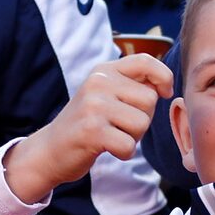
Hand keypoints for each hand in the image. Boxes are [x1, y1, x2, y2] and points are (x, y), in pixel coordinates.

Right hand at [5, 54, 171, 201]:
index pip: (146, 61)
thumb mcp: (105, 94)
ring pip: (142, 124)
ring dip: (133, 137)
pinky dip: (123, 152)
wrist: (49, 149)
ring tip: (111, 135)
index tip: (164, 92)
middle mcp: (98, 83)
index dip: (164, 77)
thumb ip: (132, 84)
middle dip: (143, 118)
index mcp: (104, 71)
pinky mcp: (91, 131)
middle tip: (118, 125)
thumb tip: (165, 83)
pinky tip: (106, 148)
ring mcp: (93, 106)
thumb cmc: (87, 123)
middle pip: (150, 100)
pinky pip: (129, 145)